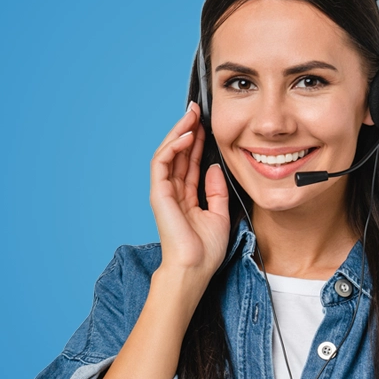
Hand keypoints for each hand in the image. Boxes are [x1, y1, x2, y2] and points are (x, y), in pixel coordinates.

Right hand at [149, 101, 231, 281]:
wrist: (194, 269)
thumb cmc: (205, 251)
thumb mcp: (220, 215)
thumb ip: (216, 191)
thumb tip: (214, 167)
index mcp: (186, 197)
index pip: (190, 162)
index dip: (198, 142)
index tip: (207, 124)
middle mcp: (173, 192)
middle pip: (178, 154)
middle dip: (187, 130)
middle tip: (197, 109)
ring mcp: (163, 192)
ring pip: (168, 153)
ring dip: (179, 132)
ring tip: (191, 116)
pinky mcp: (158, 193)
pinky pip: (162, 163)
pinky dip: (173, 147)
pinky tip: (186, 135)